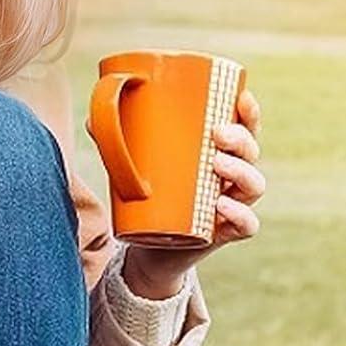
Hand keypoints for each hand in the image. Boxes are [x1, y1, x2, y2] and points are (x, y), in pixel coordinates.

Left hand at [121, 86, 264, 297]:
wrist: (146, 247)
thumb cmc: (147, 196)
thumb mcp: (133, 167)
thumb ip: (116, 144)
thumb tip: (91, 119)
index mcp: (219, 154)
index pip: (244, 129)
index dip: (249, 113)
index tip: (240, 97)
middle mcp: (232, 178)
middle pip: (251, 153)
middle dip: (241, 139)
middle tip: (217, 133)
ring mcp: (232, 205)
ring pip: (253, 186)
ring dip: (241, 171)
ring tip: (216, 164)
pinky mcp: (224, 233)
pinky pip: (247, 225)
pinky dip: (240, 214)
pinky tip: (224, 204)